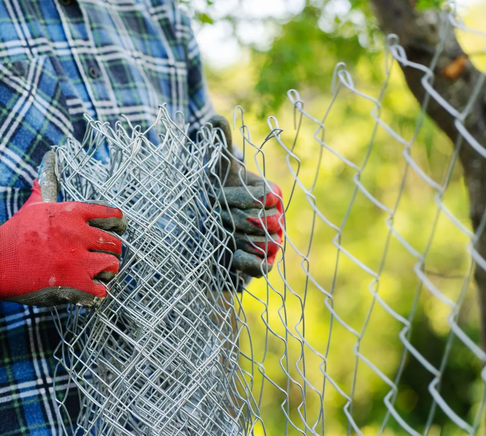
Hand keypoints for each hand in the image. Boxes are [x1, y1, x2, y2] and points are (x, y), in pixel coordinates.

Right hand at [0, 151, 127, 305]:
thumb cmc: (17, 233)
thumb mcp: (36, 204)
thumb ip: (49, 181)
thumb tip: (51, 155)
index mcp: (73, 213)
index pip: (112, 215)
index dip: (116, 225)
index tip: (113, 231)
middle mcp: (78, 234)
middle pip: (115, 244)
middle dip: (109, 251)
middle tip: (98, 256)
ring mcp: (77, 260)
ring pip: (112, 266)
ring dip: (105, 272)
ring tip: (92, 274)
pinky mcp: (74, 284)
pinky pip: (102, 290)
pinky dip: (96, 292)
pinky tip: (85, 288)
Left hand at [210, 115, 283, 277]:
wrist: (210, 228)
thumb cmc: (217, 195)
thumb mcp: (218, 170)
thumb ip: (220, 144)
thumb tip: (214, 118)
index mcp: (270, 194)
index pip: (264, 197)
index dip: (237, 198)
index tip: (215, 195)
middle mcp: (275, 219)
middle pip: (263, 221)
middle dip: (232, 218)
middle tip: (213, 216)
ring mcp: (271, 243)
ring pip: (264, 243)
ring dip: (236, 238)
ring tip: (218, 233)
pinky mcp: (261, 266)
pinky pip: (263, 268)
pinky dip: (247, 262)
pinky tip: (230, 255)